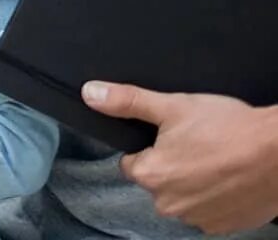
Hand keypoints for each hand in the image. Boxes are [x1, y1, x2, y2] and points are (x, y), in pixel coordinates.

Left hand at [85, 81, 277, 233]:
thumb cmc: (228, 127)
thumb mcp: (172, 106)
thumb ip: (127, 101)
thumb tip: (90, 94)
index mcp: (150, 176)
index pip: (131, 164)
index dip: (148, 148)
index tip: (171, 138)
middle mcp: (169, 205)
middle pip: (157, 182)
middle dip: (171, 166)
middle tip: (197, 146)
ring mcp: (198, 219)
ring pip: (183, 197)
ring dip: (193, 183)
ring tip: (216, 161)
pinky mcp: (224, 227)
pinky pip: (208, 211)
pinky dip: (215, 198)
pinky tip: (229, 179)